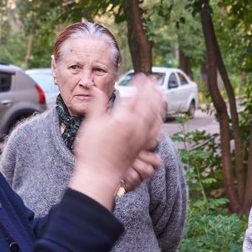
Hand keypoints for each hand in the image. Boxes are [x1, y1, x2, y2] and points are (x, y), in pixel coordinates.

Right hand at [69, 76, 163, 207]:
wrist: (99, 174)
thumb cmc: (92, 150)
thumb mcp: (91, 123)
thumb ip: (97, 104)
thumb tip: (96, 88)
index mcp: (122, 119)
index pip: (136, 95)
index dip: (140, 84)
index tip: (140, 76)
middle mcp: (135, 127)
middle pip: (150, 103)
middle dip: (153, 90)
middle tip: (154, 80)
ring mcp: (141, 138)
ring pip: (156, 116)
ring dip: (159, 102)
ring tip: (161, 93)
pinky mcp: (142, 147)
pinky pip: (156, 130)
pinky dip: (159, 119)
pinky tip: (159, 116)